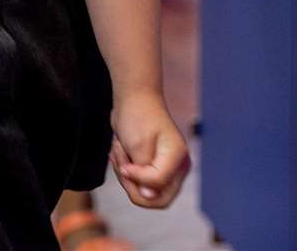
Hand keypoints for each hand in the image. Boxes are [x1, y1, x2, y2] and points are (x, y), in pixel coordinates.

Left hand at [109, 89, 189, 208]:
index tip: (124, 163)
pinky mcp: (156, 168)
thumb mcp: (138, 145)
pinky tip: (120, 154)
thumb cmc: (138, 116)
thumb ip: (145, 174)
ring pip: (145, 194)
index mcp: (178, 160)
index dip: (136, 178)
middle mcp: (177, 168)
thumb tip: (150, 197)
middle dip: (132, 185)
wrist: (135, 98)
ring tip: (119, 152)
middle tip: (121, 164)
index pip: (157, 186)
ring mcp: (168, 170)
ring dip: (126, 177)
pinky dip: (126, 173)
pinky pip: (140, 184)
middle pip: (156, 199)